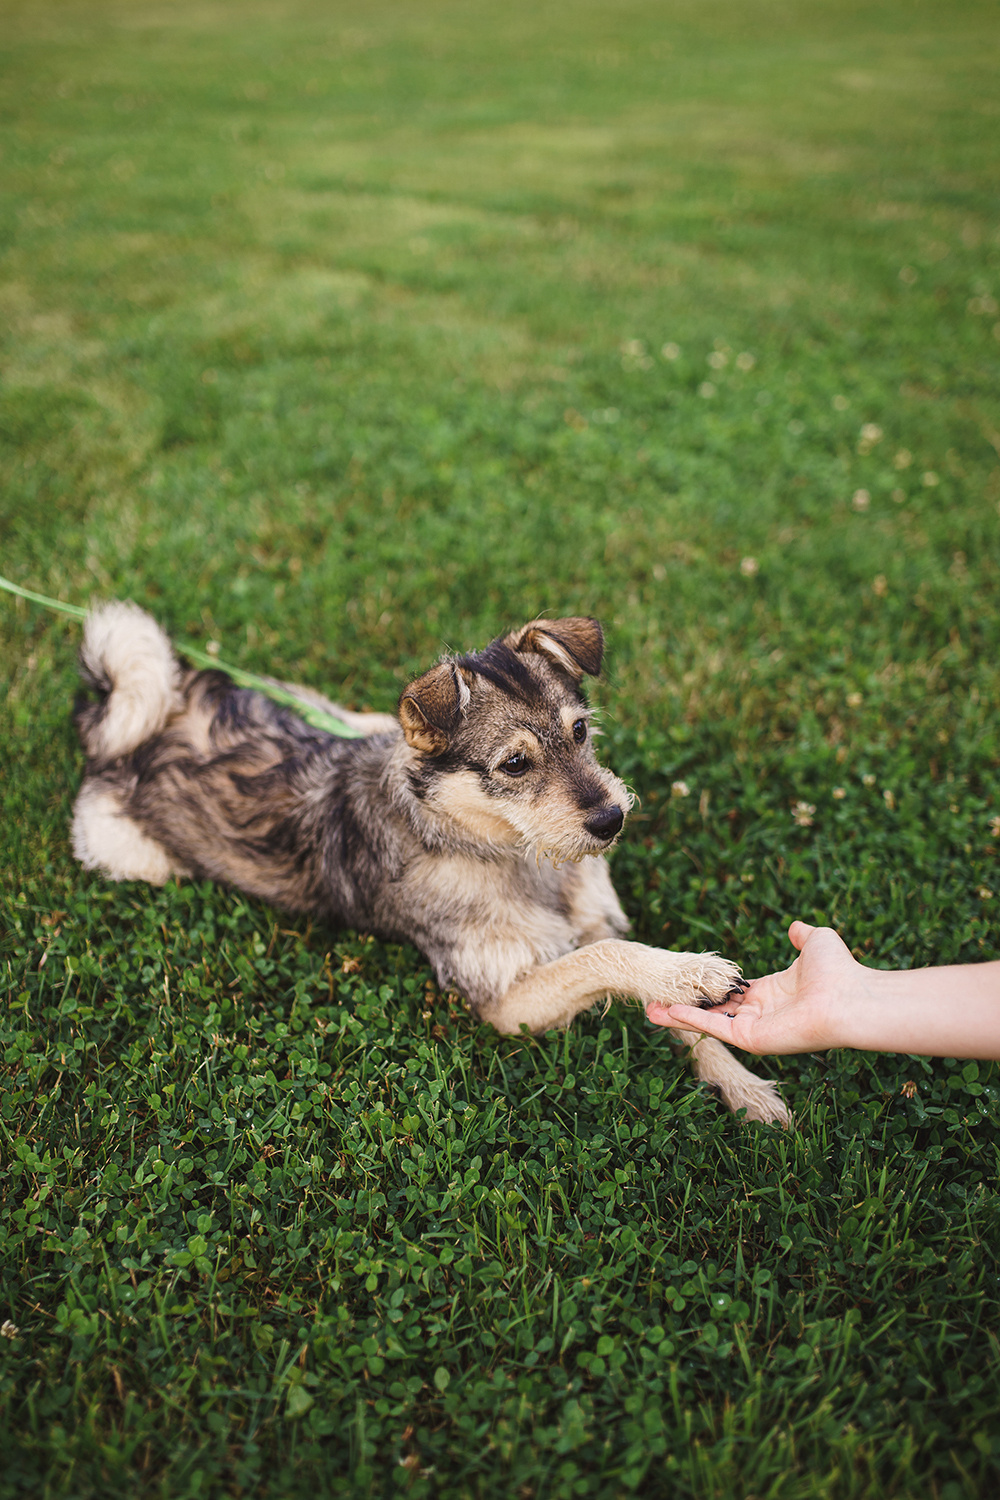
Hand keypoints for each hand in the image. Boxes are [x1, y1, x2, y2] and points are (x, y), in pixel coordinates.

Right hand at [646, 922, 867, 1054]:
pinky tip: (664, 1013)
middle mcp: (762, 1013)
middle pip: (716, 1009)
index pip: (735, 992)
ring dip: (679, 1016)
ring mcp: (755, 1028)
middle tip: (659, 998)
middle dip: (687, 1005)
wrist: (850, 998)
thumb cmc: (838, 971)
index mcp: (774, 993)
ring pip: (709, 1021)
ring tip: (650, 1010)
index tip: (688, 980)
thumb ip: (802, 935)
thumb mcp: (816, 941)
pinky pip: (714, 1029)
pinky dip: (689, 1020)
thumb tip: (796, 927)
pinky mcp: (751, 1039)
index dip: (711, 986)